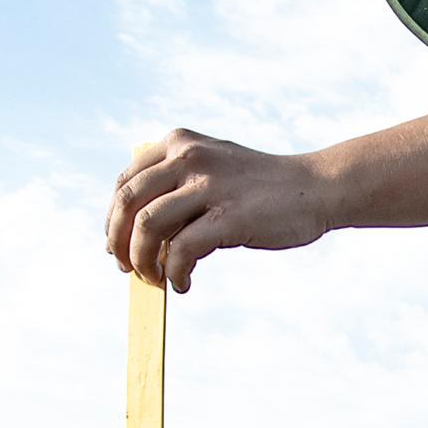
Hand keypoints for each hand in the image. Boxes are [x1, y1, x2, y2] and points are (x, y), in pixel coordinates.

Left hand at [107, 130, 331, 291]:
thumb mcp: (213, 168)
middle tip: (126, 268)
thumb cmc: (263, 187)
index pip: (126, 182)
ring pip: (148, 226)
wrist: (315, 188)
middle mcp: (188, 158)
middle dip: (118, 241)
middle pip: (128, 203)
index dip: (113, 218)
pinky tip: (183, 284)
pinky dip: (175, 272)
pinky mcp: (229, 217)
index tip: (118, 244)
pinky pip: (183, 250)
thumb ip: (178, 185)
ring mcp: (209, 187)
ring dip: (142, 260)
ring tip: (153, 278)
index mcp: (179, 143)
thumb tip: (144, 231)